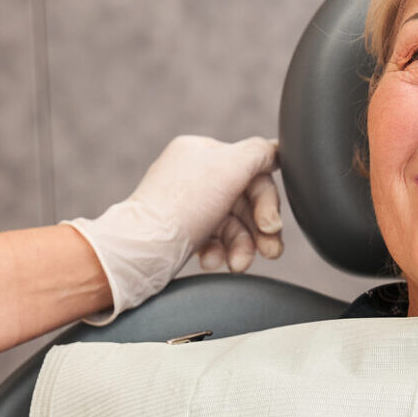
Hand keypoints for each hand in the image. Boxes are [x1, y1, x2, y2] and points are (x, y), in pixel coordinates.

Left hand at [64, 135, 284, 321]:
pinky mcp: (180, 233)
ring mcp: (186, 205)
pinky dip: (219, 253)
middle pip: (244, 201)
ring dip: (243, 247)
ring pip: (232, 225)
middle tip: (270, 252)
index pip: (251, 169)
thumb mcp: (230, 166)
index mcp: (201, 151)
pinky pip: (213, 241)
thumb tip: (276, 151)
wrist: (141, 250)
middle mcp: (193, 175)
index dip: (267, 198)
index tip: (273, 225)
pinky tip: (213, 262)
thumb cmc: (182, 206)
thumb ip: (260, 153)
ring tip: (239, 265)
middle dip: (260, 230)